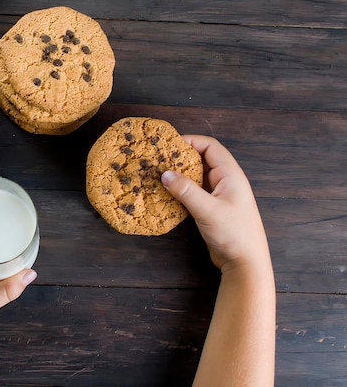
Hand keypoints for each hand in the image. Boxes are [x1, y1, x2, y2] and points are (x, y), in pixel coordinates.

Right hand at [161, 135, 268, 271]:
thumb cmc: (234, 234)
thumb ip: (186, 190)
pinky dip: (181, 190)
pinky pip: (194, 192)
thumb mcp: (208, 210)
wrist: (245, 263)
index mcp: (230, 175)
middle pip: (202, 159)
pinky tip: (167, 194)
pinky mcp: (212, 208)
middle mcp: (225, 181)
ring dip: (180, 175)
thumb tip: (165, 174)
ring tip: (159, 175)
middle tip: (159, 159)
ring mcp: (219, 195)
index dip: (190, 141)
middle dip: (181, 158)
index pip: (210, 147)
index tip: (168, 145)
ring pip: (197, 176)